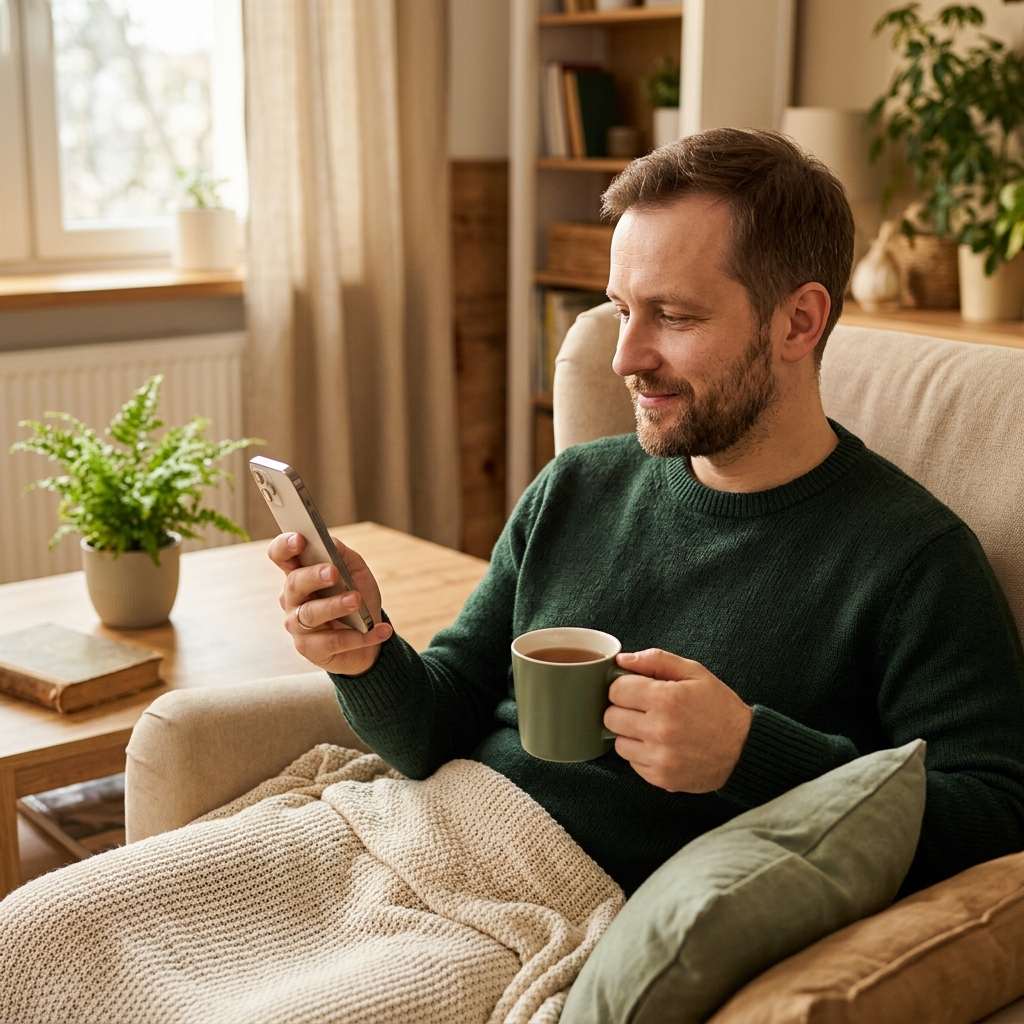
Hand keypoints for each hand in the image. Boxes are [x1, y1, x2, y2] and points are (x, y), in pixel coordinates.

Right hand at [267, 533, 392, 675]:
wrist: (368, 636)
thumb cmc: (357, 597)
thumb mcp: (355, 571)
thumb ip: (341, 554)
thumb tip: (329, 541)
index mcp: (299, 573)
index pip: (280, 555)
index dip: (285, 546)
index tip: (300, 539)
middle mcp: (292, 598)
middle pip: (294, 583)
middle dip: (313, 576)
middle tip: (334, 572)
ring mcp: (297, 625)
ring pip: (310, 614)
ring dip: (335, 606)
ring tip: (357, 600)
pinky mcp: (310, 649)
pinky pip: (334, 641)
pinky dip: (361, 636)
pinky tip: (381, 630)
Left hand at [604, 649, 752, 792]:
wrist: (745, 749)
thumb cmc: (719, 708)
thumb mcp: (694, 672)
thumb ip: (656, 660)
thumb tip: (623, 659)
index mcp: (665, 698)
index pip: (616, 689)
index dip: (624, 686)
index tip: (635, 689)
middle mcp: (659, 729)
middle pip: (610, 716)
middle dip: (623, 709)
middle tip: (643, 709)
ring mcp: (659, 757)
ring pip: (618, 742)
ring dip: (630, 734)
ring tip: (653, 728)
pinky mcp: (661, 777)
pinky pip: (632, 762)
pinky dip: (641, 754)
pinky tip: (661, 746)